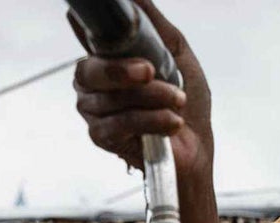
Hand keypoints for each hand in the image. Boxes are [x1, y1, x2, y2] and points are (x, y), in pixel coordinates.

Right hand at [69, 0, 213, 175]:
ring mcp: (93, 110)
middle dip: (121, 70)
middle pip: (88, 69)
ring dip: (152, 98)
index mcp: (108, 58)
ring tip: (178, 102)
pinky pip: (119, 124)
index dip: (82, 26)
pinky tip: (172, 123)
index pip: (86, 35)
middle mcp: (93, 83)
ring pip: (111, 98)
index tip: (82, 16)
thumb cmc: (187, 104)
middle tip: (149, 71)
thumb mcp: (178, 56)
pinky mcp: (101, 137)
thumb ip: (156, 26)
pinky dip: (151, 121)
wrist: (197, 148)